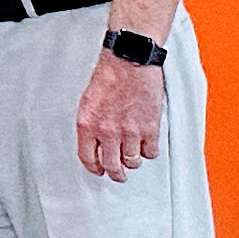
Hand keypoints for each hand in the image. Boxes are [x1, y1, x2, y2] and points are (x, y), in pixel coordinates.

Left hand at [77, 47, 165, 180]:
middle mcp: (108, 131)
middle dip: (115, 174)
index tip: (98, 170)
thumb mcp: (88, 101)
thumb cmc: (109, 76)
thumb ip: (91, 123)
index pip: (87, 158)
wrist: (129, 62)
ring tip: (132, 160)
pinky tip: (146, 147)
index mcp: (88, 124)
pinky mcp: (150, 128)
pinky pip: (151, 152)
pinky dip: (149, 152)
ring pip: (132, 162)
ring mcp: (130, 131)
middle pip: (112, 166)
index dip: (93, 168)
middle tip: (118, 175)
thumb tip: (94, 141)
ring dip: (132, 163)